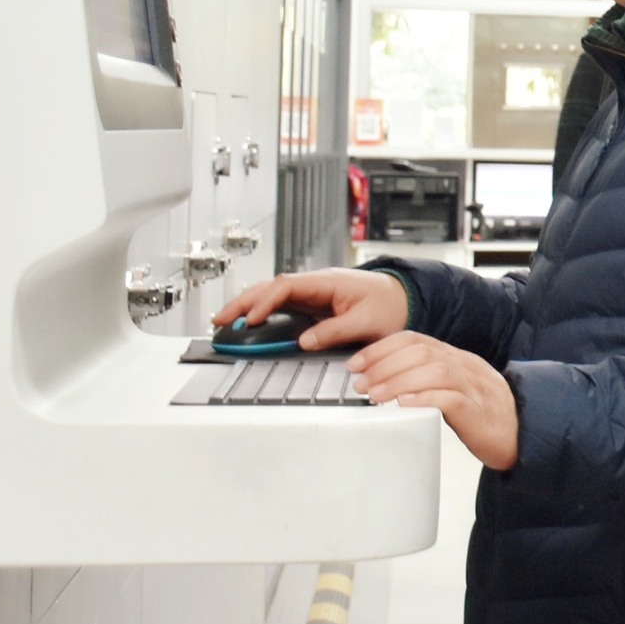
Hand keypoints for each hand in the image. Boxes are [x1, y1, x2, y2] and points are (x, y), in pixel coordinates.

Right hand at [212, 268, 407, 350]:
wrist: (404, 299)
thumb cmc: (390, 305)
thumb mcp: (366, 321)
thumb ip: (334, 331)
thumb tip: (305, 341)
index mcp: (327, 282)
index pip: (286, 286)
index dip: (265, 302)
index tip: (250, 319)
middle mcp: (316, 284)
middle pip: (271, 287)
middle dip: (243, 301)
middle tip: (220, 319)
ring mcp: (312, 293)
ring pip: (272, 294)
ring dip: (248, 305)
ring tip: (224, 320)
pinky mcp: (312, 304)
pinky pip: (281, 305)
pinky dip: (262, 311)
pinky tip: (247, 321)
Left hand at [347, 332, 518, 470]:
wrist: (523, 433)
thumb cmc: (484, 415)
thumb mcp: (454, 389)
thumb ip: (429, 380)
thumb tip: (385, 382)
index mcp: (456, 358)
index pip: (415, 340)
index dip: (382, 349)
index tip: (357, 364)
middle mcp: (464, 366)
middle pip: (421, 351)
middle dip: (384, 365)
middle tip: (360, 383)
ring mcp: (473, 386)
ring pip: (434, 370)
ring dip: (399, 380)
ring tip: (376, 395)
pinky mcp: (477, 410)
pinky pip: (451, 398)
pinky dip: (424, 398)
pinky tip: (405, 404)